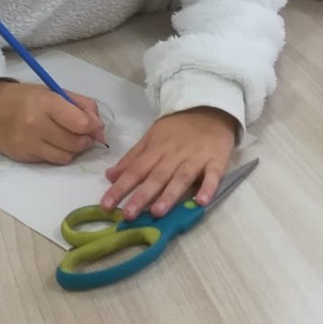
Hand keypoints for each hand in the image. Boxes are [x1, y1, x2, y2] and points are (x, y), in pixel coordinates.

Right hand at [0, 81, 105, 163]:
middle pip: (76, 143)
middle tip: (85, 133)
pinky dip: (60, 154)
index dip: (94, 127)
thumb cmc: (25, 98)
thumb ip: (81, 105)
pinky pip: (52, 160)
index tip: (95, 125)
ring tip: (70, 138)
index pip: (81, 124)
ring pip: (66, 156)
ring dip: (75, 149)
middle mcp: (36, 125)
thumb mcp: (53, 91)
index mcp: (47, 103)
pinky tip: (55, 143)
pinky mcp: (23, 157)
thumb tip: (99, 127)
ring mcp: (29, 143)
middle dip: (86, 139)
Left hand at [99, 107, 237, 219]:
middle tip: (128, 215)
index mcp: (156, 148)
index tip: (105, 205)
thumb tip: (110, 176)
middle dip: (142, 195)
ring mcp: (196, 158)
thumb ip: (132, 158)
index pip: (135, 170)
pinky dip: (208, 188)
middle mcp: (174, 155)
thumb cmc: (178, 129)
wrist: (211, 109)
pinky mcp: (216, 161)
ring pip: (181, 178)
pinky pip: (213, 175)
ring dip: (170, 195)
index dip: (120, 187)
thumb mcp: (152, 137)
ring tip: (157, 212)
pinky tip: (201, 202)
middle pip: (157, 176)